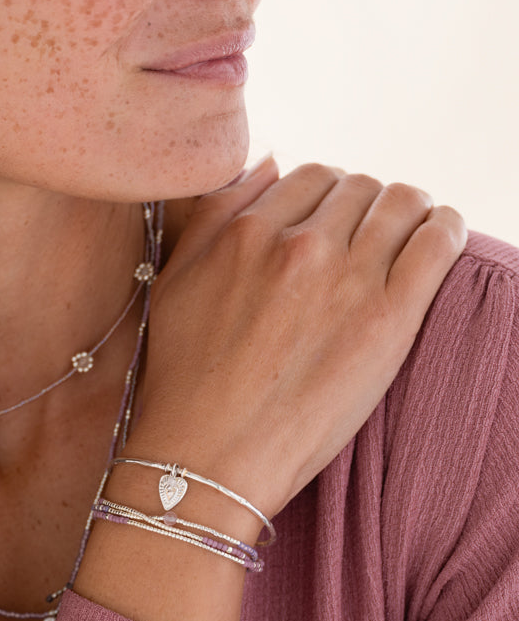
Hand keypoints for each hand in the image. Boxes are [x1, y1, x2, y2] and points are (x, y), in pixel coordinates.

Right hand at [129, 158, 466, 518]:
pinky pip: (438, 240)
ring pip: (401, 203)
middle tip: (364, 234)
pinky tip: (439, 234)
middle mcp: (297, 245)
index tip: (330, 219)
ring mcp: (346, 279)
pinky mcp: (388, 319)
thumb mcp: (175, 283)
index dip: (323, 194)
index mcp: (244, 232)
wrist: (206, 457)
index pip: (308, 175)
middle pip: (357, 186)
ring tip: (407, 230)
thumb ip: (215, 215)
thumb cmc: (183, 378)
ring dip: (406, 208)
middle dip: (362, 203)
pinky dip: (444, 226)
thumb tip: (267, 164)